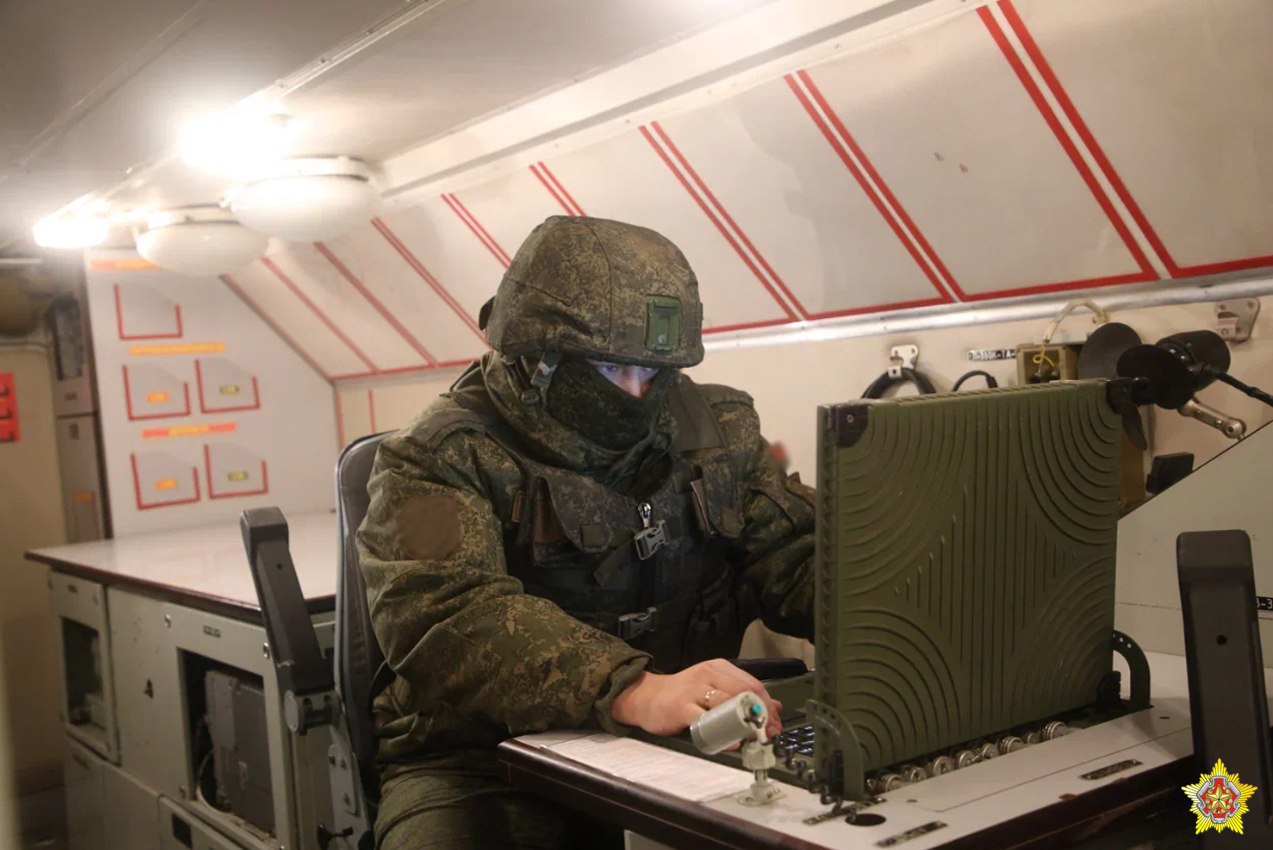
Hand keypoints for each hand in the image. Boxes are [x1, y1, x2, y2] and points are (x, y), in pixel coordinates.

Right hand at [610, 658, 782, 738]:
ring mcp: (694, 690)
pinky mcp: (682, 707)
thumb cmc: (681, 695)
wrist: (646, 696)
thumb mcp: (713, 688)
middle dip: (762, 715)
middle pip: (745, 692)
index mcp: (718, 668)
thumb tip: (775, 706)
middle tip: (768, 733)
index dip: (769, 706)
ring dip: (746, 723)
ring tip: (755, 738)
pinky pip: (706, 721)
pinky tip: (732, 742)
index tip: (776, 724)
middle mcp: (708, 675)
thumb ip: (741, 695)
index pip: (753, 684)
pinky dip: (722, 733)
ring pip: (728, 704)